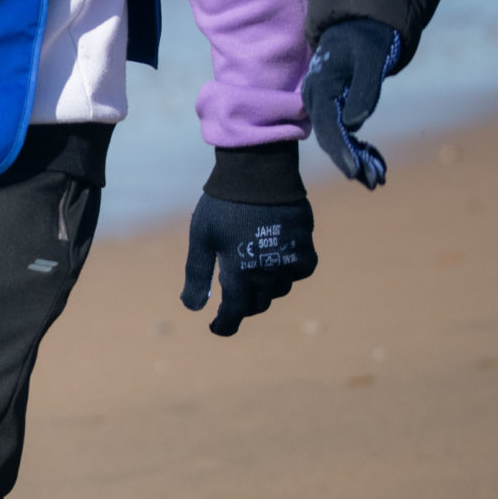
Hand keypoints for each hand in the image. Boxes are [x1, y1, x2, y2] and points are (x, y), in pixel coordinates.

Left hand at [181, 195, 317, 335]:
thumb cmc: (223, 204)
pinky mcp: (305, 247)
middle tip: (232, 295)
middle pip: (257, 304)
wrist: (258, 172)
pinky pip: (299, 272)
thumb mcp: (202, 238)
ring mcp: (288, 261)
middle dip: (242, 305)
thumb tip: (192, 308)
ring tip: (251, 274)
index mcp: (238, 272)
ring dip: (265, 290)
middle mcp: (266, 272)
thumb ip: (197, 275)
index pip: (234, 313)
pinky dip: (288, 273)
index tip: (216, 326)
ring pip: (278, 291)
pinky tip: (275, 261)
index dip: (224, 324)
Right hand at [302, 19, 398, 189]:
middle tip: (375, 182)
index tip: (355, 172)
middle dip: (351, 162)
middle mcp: (316, 98)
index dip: (341, 151)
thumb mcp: (373, 60)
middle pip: (330, 137)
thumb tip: (355, 124)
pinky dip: (358, 148)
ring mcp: (323, 103)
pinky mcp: (333, 105)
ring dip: (357, 159)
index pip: (328, 126)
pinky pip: (342, 131)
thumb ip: (365, 90)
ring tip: (379, 178)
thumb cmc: (368, 40)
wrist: (360, 24)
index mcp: (321, 87)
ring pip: (336, 138)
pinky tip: (375, 161)